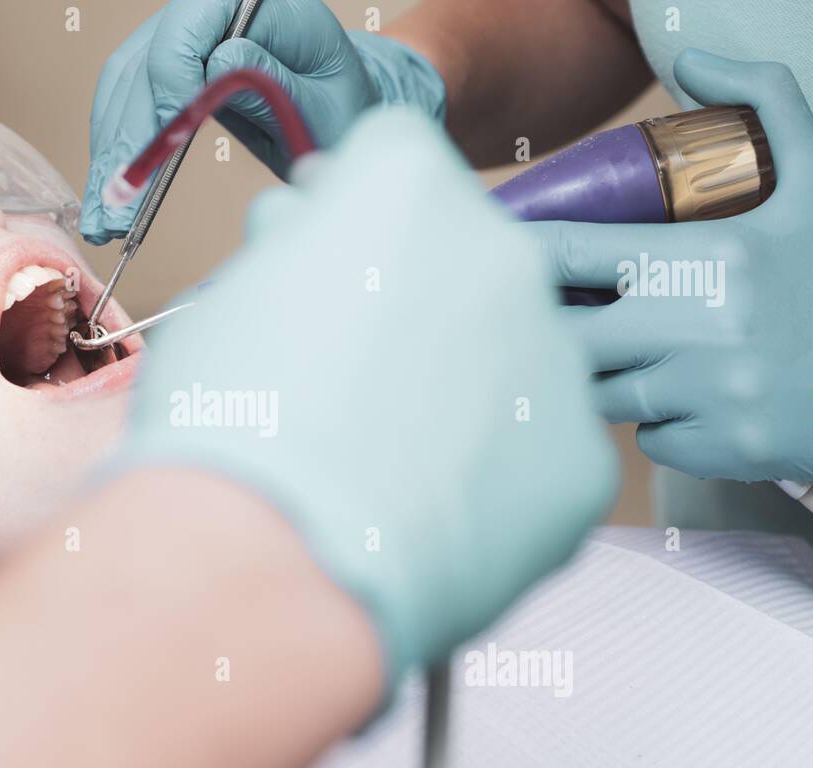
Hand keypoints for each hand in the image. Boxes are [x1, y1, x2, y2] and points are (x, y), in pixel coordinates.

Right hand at [81, 0, 445, 244]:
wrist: (338, 111)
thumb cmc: (341, 106)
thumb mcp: (325, 101)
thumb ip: (275, 81)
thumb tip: (219, 63)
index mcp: (257, 1)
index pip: (189, 21)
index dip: (170, 79)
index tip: (165, 145)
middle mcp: (211, 11)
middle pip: (145, 62)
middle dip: (128, 139)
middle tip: (118, 205)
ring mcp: (184, 39)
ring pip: (124, 87)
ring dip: (110, 155)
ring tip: (105, 219)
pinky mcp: (168, 72)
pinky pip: (127, 105)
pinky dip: (117, 153)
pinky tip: (110, 198)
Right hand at [115, 107, 616, 688]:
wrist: (271, 560)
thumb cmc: (229, 430)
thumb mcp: (232, 299)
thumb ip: (300, 252)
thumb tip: (319, 247)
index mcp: (407, 190)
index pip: (396, 162)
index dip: (352, 216)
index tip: (331, 264)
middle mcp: (503, 254)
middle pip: (466, 260)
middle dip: (417, 301)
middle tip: (356, 379)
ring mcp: (556, 359)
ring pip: (512, 359)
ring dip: (462, 392)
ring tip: (388, 461)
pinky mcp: (583, 461)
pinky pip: (540, 451)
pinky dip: (497, 476)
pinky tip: (432, 508)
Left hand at [528, 50, 812, 483]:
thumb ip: (764, 102)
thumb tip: (695, 56)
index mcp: (701, 257)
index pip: (569, 252)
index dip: (517, 255)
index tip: (493, 256)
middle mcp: (691, 328)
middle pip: (563, 338)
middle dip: (555, 334)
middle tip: (566, 326)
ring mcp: (703, 393)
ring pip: (602, 395)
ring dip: (611, 380)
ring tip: (648, 362)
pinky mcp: (721, 446)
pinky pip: (651, 440)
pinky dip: (661, 426)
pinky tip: (696, 406)